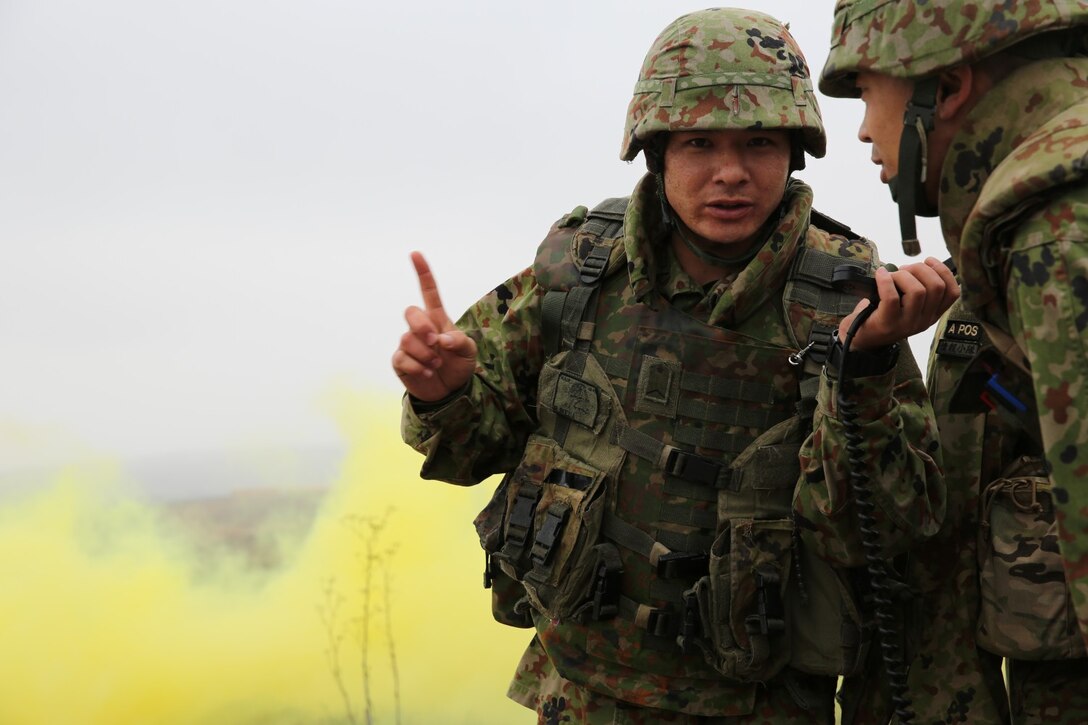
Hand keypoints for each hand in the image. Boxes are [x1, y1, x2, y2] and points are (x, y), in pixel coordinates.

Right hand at [391, 251, 477, 401]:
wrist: (450, 391)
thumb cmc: (460, 365)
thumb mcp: (468, 352)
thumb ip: (459, 341)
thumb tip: (441, 339)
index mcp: (437, 319)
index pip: (428, 292)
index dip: (423, 273)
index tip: (415, 254)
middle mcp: (420, 328)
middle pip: (411, 312)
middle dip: (421, 326)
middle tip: (434, 342)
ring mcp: (408, 344)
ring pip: (406, 339)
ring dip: (425, 354)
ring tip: (436, 365)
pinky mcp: (400, 361)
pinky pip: (401, 358)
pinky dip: (417, 368)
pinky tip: (427, 373)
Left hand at [838, 257, 959, 349]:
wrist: (860, 336)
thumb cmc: (882, 312)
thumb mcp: (907, 303)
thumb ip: (919, 287)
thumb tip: (920, 265)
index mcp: (932, 314)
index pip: (953, 293)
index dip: (943, 271)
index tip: (928, 261)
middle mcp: (923, 321)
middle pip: (936, 287)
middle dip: (920, 269)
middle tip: (904, 269)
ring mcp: (906, 324)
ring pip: (917, 291)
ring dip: (903, 275)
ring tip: (891, 276)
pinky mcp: (887, 323)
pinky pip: (891, 297)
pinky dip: (885, 280)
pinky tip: (880, 275)